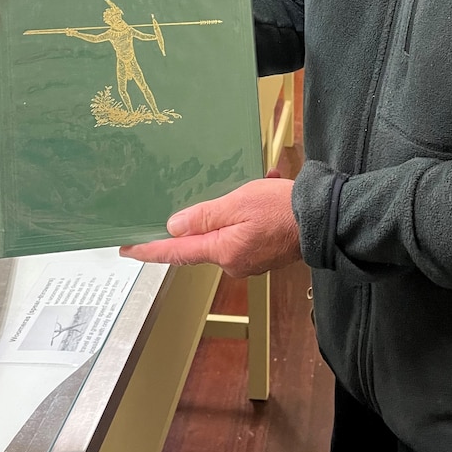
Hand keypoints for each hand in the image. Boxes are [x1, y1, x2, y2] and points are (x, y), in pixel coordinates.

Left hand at [119, 171, 300, 278]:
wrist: (324, 220)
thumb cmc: (282, 209)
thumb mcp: (238, 203)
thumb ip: (204, 217)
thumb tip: (174, 227)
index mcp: (223, 251)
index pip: (176, 253)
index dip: (149, 250)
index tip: (126, 250)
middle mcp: (233, 263)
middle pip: (201, 243)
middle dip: (201, 220)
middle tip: (208, 197)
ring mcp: (249, 261)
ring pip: (223, 236)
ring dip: (228, 213)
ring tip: (248, 189)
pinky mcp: (262, 254)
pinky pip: (241, 235)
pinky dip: (245, 217)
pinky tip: (260, 196)